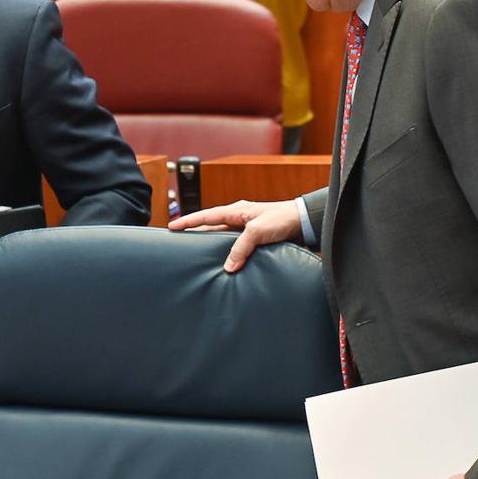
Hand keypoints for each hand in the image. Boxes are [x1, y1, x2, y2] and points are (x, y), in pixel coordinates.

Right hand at [168, 199, 301, 271]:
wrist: (305, 222)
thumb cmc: (283, 219)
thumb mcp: (257, 232)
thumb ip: (241, 248)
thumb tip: (228, 267)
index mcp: (236, 211)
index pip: (206, 216)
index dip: (188, 221)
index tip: (172, 226)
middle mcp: (240, 218)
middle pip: (212, 227)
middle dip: (195, 232)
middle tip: (179, 240)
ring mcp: (247, 228)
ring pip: (223, 237)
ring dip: (211, 244)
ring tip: (197, 254)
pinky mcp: (257, 239)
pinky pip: (237, 246)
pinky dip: (228, 253)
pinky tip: (225, 262)